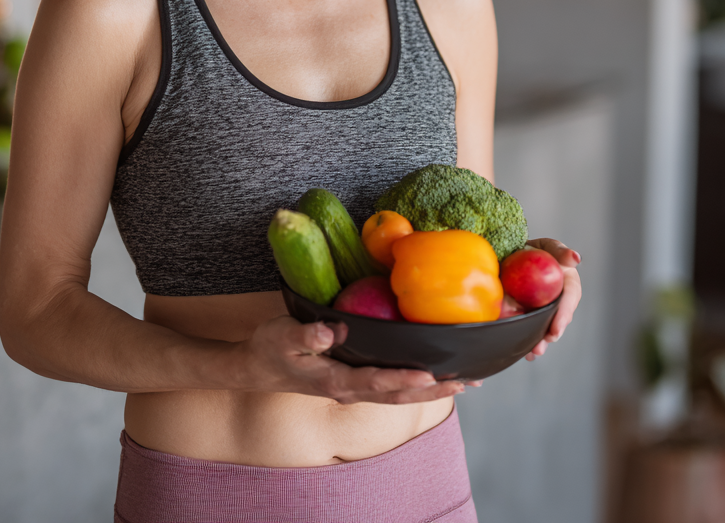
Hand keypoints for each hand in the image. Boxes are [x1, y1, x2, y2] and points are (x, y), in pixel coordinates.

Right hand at [234, 315, 471, 403]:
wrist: (257, 367)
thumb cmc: (270, 348)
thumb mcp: (282, 336)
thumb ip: (307, 333)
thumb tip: (333, 330)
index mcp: (335, 380)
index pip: (376, 382)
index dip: (403, 379)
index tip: (430, 374)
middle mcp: (349, 390)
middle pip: (398, 394)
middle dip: (433, 390)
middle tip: (467, 382)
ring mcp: (353, 388)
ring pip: (398, 394)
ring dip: (432, 390)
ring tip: (465, 382)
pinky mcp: (355, 381)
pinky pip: (390, 385)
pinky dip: (416, 382)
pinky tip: (433, 374)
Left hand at [522, 238, 580, 360]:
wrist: (518, 253)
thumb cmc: (539, 250)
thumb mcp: (549, 247)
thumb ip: (560, 251)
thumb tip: (575, 258)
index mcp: (568, 285)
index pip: (569, 301)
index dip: (563, 316)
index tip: (555, 331)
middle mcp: (559, 301)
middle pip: (557, 320)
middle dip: (549, 335)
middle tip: (539, 347)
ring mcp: (545, 309)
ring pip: (544, 327)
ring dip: (538, 342)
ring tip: (531, 354)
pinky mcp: (530, 313)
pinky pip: (530, 327)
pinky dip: (526, 339)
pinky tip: (522, 351)